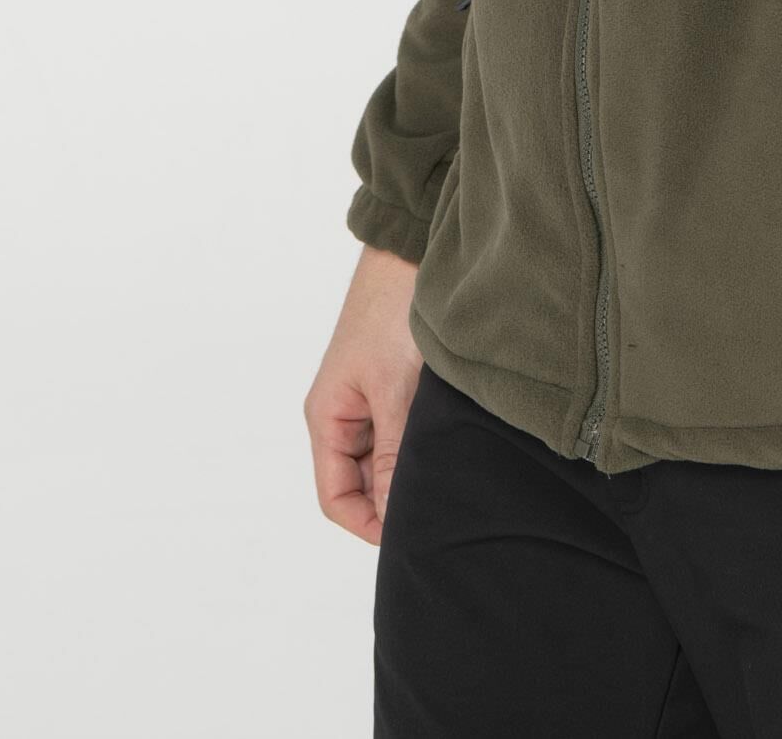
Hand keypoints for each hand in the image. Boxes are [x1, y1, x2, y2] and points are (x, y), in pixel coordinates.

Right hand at [304, 243, 422, 543]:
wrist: (412, 250)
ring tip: (451, 471)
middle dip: (396, 498)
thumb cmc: (394, 314)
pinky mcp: (396, 381)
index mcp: (327, 418)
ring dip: (413, 467)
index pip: (337, 499)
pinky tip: (454, 440)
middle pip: (362, 482)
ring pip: (387, 457)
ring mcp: (369, 397)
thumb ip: (394, 456)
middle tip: (443, 505)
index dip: (371, 525)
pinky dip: (424, 441)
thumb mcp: (395, 393)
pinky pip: (404, 430)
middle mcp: (343, 413)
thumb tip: (395, 518)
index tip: (415, 532)